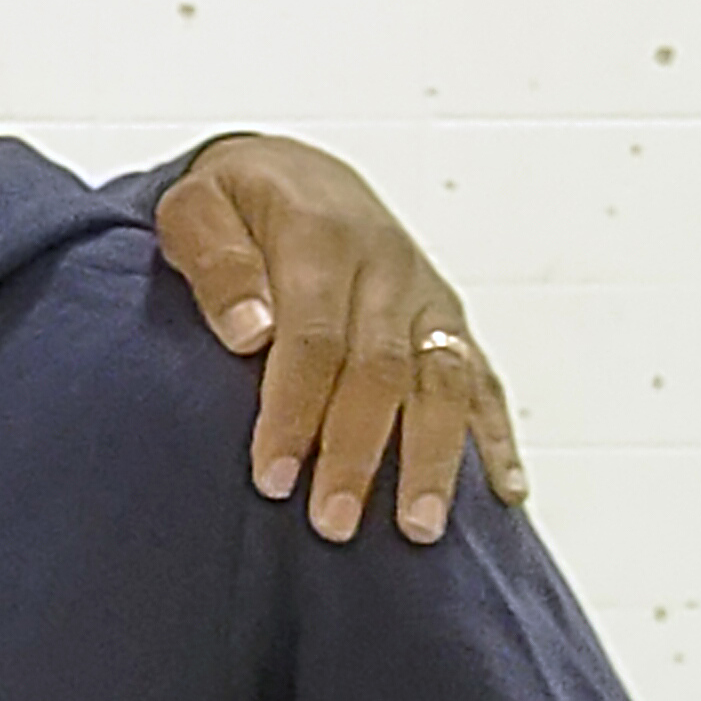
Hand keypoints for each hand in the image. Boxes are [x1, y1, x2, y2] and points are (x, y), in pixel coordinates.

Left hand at [155, 133, 526, 547]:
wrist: (293, 172)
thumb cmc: (235, 204)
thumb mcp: (196, 208)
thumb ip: (216, 262)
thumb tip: (250, 330)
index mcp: (323, 237)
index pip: (314, 337)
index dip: (294, 410)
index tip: (271, 477)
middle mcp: (387, 268)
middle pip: (381, 370)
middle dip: (358, 452)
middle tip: (331, 524)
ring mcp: (425, 297)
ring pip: (442, 381)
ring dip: (433, 458)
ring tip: (419, 528)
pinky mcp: (447, 321)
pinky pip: (482, 380)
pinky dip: (494, 437)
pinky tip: (504, 493)